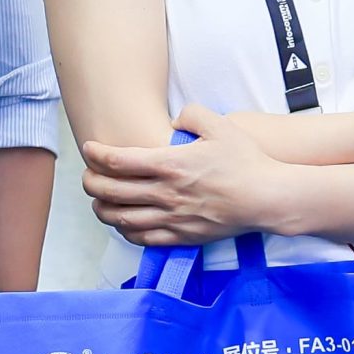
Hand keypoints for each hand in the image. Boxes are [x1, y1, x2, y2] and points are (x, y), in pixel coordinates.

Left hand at [80, 108, 289, 245]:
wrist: (267, 198)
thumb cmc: (245, 161)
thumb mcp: (219, 125)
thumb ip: (191, 114)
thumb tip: (173, 120)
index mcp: (170, 164)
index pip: (118, 161)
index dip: (97, 154)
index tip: (89, 149)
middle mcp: (165, 193)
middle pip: (111, 191)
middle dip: (91, 182)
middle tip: (86, 175)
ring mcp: (172, 218)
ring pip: (121, 219)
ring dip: (102, 209)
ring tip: (98, 200)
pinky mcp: (182, 236)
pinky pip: (143, 238)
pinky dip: (125, 231)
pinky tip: (123, 223)